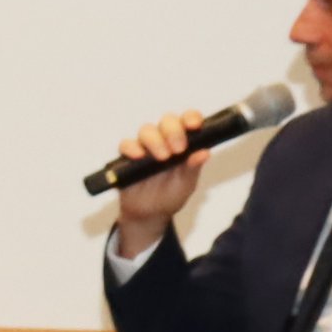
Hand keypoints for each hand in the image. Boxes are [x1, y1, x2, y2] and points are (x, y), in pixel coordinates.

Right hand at [108, 108, 214, 246]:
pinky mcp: (128, 156)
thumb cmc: (171, 194)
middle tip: (178, 148)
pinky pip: (126, 145)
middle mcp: (165, 140)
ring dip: (155, 140)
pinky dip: (132, 148)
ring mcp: (146, 147)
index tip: (195, 125)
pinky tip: (139, 157)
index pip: (187, 121)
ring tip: (162, 158)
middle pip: (167, 121)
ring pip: (147, 130)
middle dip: (173, 130)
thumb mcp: (186, 183)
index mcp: (183, 142)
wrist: (150, 213)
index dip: (191, 118)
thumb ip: (193, 167)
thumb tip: (205, 153)